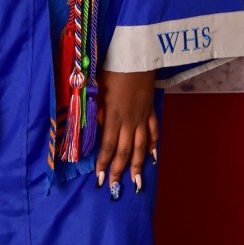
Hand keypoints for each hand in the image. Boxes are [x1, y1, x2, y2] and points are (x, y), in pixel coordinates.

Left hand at [95, 69, 157, 194]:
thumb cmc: (112, 70)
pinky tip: (153, 156)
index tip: (100, 179)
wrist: (136, 56)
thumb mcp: (97, 89)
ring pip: (141, 146)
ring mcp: (142, 116)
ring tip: (136, 182)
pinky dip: (153, 144)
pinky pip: (153, 131)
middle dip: (119, 170)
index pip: (107, 146)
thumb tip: (90, 129)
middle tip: (115, 188)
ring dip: (138, 164)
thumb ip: (94, 111)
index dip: (104, 164)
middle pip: (124, 150)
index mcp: (113, 116)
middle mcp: (129, 120)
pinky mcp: (150, 109)